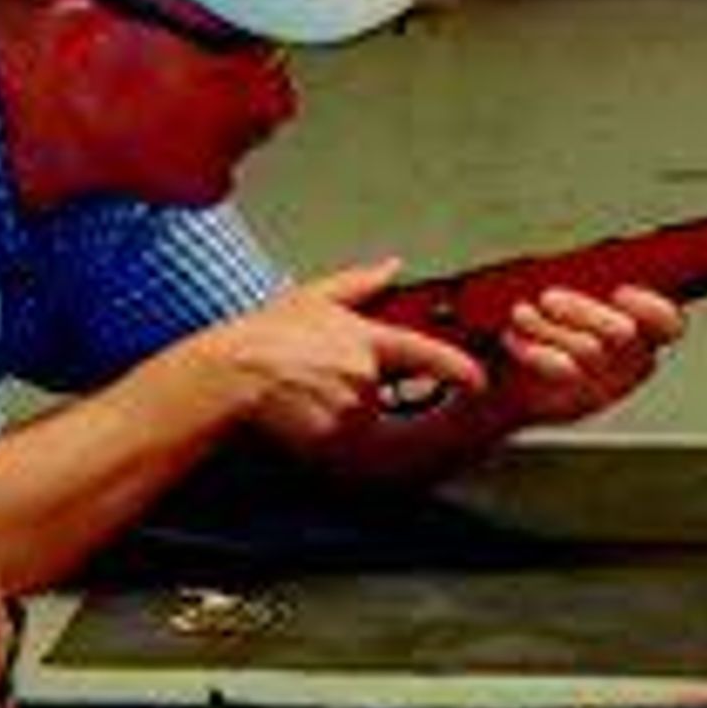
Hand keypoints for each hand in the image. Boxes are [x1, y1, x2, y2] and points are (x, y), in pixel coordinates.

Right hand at [206, 261, 489, 453]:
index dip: (459, 368)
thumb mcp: (314, 297)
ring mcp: (348, 410)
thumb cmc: (264, 335)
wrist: (229, 373)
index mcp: (366, 340)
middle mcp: (364, 377)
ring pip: (363, 419)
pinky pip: (341, 440)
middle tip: (321, 377)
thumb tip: (392, 267)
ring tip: (302, 389)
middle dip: (364, 389)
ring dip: (342, 410)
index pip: (426, 355)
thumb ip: (360, 283)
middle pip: (385, 393)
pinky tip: (297, 408)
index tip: (477, 379)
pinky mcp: (330, 438)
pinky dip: (325, 429)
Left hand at [485, 279, 679, 425]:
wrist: (501, 384)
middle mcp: (632, 362)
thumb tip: (588, 262)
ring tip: (520, 313)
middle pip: (623, 333)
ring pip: (590, 349)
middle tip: (548, 297)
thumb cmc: (543, 328)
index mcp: (643, 333)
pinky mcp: (575, 404)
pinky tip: (514, 338)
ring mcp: (607, 387)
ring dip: (549, 326)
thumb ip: (587, 283)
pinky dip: (534, 350)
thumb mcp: (568, 299)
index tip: (618, 290)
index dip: (651, 307)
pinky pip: (563, 372)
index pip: (669, 324)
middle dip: (583, 310)